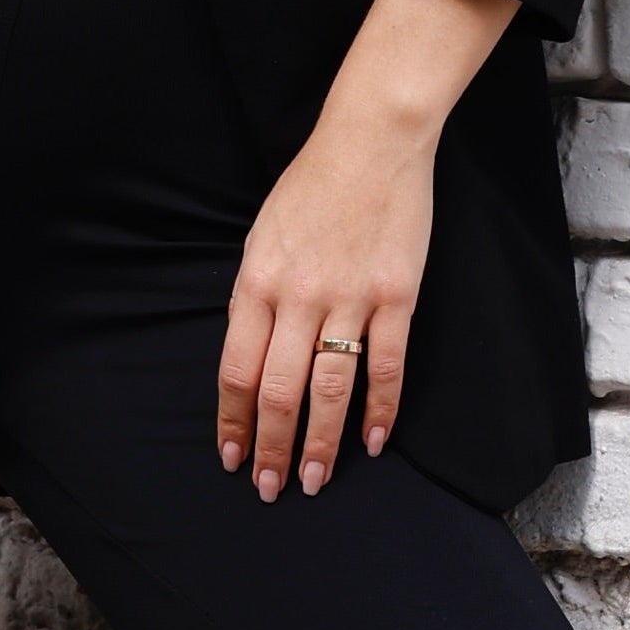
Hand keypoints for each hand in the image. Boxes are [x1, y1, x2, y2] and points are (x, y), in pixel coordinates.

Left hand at [218, 108, 431, 498]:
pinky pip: (386, 366)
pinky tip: (372, 442)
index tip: (232, 457)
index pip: (236, 370)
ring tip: (317, 480)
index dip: (233, 422)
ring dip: (321, 442)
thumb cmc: (311, 187)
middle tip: (272, 488)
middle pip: (278, 391)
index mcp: (256, 282)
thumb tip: (252, 358)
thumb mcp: (262, 237)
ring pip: (330, 388)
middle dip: (272, 448)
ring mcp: (350, 297)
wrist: (371, 142)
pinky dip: (379, 410)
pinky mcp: (396, 296)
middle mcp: (298, 296)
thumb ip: (256, 298)